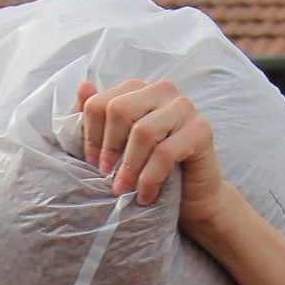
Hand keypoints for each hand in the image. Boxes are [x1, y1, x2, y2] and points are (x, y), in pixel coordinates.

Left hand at [74, 76, 225, 234]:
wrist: (191, 198)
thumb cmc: (149, 171)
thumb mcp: (116, 147)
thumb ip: (98, 118)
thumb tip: (84, 87)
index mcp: (139, 90)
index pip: (101, 102)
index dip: (91, 135)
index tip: (91, 163)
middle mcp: (162, 91)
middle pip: (119, 109)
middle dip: (109, 148)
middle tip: (105, 176)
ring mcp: (183, 107)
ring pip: (142, 131)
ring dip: (128, 167)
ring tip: (122, 190)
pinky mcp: (200, 130)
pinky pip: (165, 153)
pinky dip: (150, 178)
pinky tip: (145, 196)